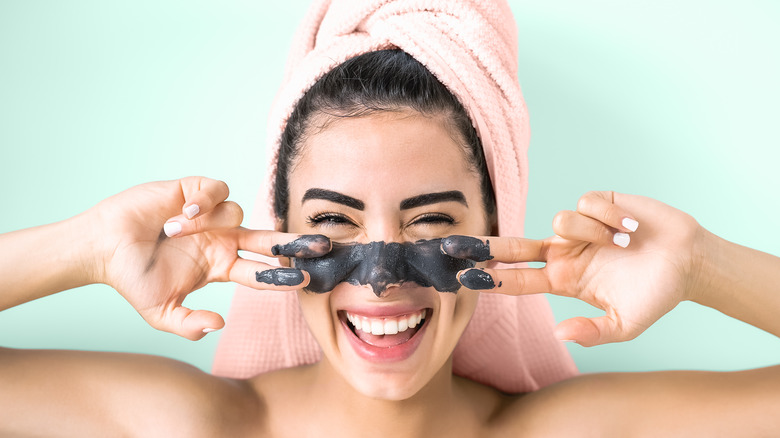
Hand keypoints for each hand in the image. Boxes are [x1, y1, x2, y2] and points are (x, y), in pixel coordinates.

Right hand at [86, 177, 329, 339]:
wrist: (104, 248)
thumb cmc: (132, 279)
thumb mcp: (161, 312)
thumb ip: (189, 325)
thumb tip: (220, 325)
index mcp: (221, 266)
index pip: (261, 272)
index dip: (282, 277)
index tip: (305, 281)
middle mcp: (223, 240)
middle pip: (269, 240)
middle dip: (295, 243)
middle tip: (321, 246)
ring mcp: (211, 216)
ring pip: (237, 214)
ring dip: (208, 224)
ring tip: (173, 230)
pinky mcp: (196, 191)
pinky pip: (217, 191)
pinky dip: (204, 202)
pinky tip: (181, 214)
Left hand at [444, 191, 705, 346]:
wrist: (690, 261)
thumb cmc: (656, 295)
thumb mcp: (625, 324)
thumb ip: (592, 332)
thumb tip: (558, 334)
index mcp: (564, 280)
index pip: (520, 278)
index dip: (493, 277)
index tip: (464, 278)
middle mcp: (565, 252)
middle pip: (514, 245)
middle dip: (483, 245)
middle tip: (450, 245)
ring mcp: (578, 228)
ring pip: (559, 221)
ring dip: (592, 233)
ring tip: (623, 243)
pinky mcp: (597, 204)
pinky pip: (586, 204)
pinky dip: (610, 218)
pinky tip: (630, 227)